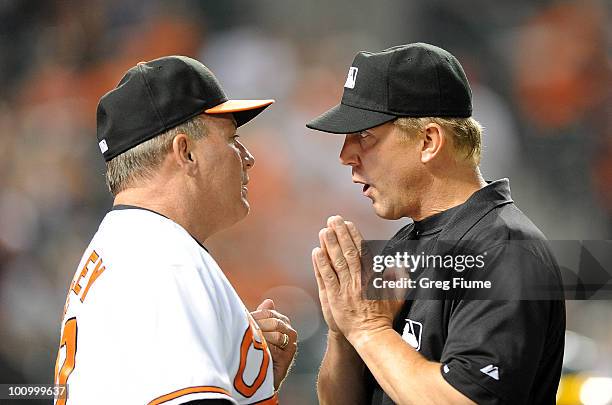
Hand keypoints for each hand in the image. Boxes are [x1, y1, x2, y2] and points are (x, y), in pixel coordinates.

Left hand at [251, 299, 296, 390]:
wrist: (260, 378)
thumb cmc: (256, 352)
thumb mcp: (255, 331)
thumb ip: (261, 316)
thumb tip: (269, 301)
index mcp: (281, 322)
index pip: (268, 313)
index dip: (255, 317)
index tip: (244, 321)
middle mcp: (289, 331)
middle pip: (273, 321)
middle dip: (258, 327)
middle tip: (247, 333)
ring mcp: (290, 343)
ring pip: (276, 333)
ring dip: (261, 337)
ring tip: (252, 343)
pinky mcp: (289, 355)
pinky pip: (277, 346)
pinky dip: (266, 347)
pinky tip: (258, 351)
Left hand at [313, 216, 403, 348]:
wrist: (371, 336)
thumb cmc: (383, 318)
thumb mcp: (396, 296)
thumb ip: (397, 279)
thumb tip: (400, 265)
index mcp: (372, 277)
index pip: (362, 251)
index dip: (354, 236)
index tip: (348, 224)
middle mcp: (359, 279)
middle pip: (348, 251)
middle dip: (340, 234)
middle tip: (333, 219)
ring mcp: (346, 288)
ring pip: (337, 262)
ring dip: (330, 244)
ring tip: (324, 230)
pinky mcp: (335, 298)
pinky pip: (327, 277)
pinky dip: (321, 264)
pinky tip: (316, 252)